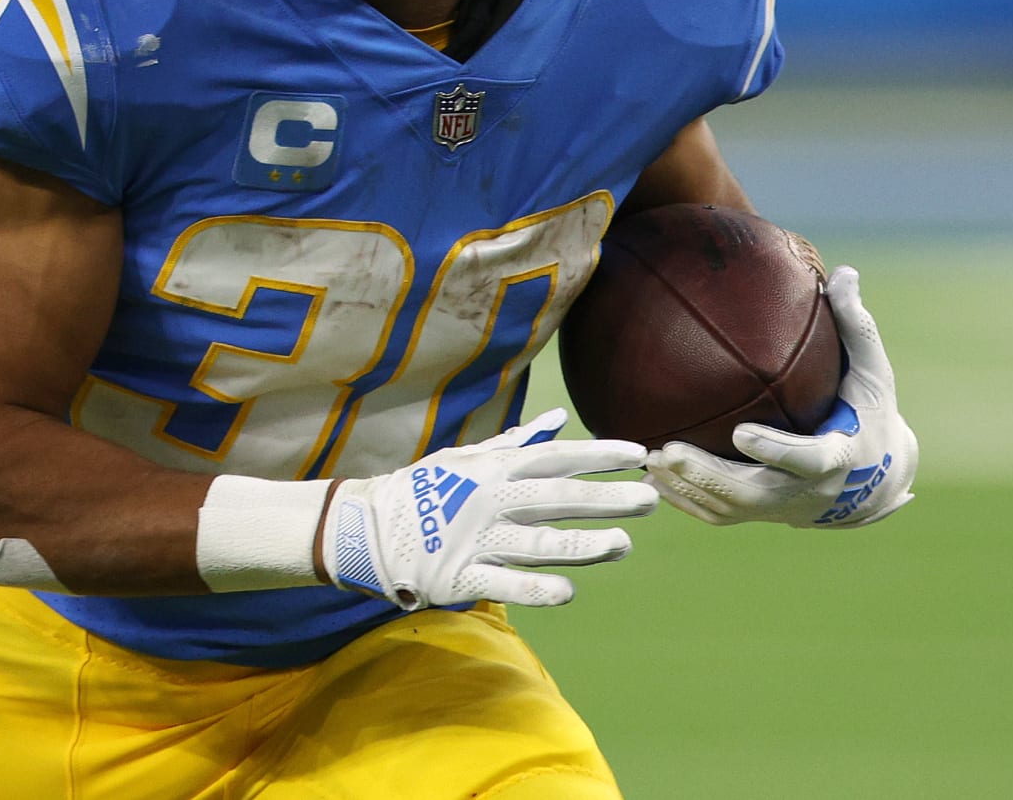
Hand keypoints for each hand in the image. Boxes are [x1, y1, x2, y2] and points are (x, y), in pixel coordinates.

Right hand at [316, 408, 656, 609]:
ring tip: (622, 545)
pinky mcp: (460, 576)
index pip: (554, 457)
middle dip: (606, 498)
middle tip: (649, 499)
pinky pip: (505, 583)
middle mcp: (489, 500)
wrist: (363, 529)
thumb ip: (514, 443)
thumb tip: (558, 420)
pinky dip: (537, 587)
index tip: (637, 454)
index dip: (597, 455)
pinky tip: (569, 591)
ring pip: (539, 542)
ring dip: (583, 545)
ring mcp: (476, 539)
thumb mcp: (464, 458)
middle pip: (557, 498)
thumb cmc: (420, 490)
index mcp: (491, 468)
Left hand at [643, 266, 917, 528]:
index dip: (776, 452)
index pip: (808, 460)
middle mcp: (809, 492)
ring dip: (687, 488)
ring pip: (730, 508)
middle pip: (755, 494)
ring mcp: (782, 509)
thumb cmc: (869, 414)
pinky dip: (684, 499)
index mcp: (840, 456)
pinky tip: (649, 474)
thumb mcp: (872, 374)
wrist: (877, 481)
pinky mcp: (761, 514)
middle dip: (710, 476)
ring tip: (647, 458)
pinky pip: (718, 514)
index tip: (741, 433)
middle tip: (668, 451)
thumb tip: (843, 272)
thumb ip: (856, 328)